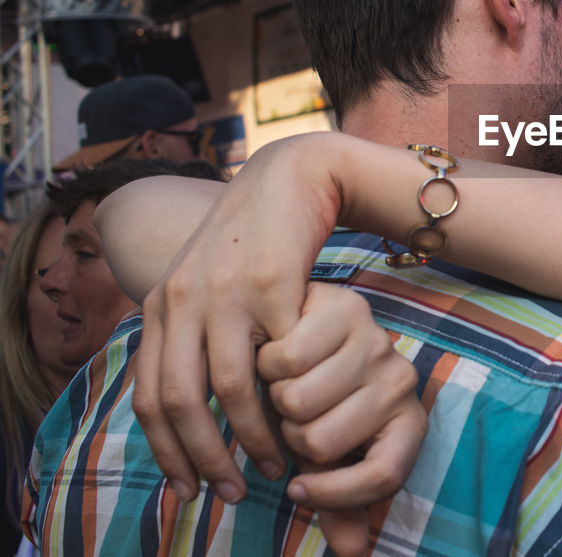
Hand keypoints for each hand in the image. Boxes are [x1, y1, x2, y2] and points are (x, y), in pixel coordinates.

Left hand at [131, 139, 341, 504]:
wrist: (290, 180)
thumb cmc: (252, 241)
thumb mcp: (205, 284)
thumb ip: (190, 333)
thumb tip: (186, 401)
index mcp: (161, 304)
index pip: (149, 395)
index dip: (166, 451)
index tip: (188, 487)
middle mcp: (183, 298)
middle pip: (181, 400)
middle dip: (205, 457)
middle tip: (231, 491)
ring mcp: (227, 291)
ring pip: (229, 386)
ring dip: (252, 437)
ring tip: (274, 464)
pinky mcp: (275, 285)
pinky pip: (278, 357)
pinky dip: (288, 398)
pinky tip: (302, 418)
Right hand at [258, 282, 427, 556]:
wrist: (313, 333)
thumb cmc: (324, 404)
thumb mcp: (333, 458)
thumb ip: (340, 504)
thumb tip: (351, 555)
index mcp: (408, 422)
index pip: (384, 475)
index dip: (335, 494)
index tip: (298, 490)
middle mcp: (402, 381)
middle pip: (321, 441)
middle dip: (293, 436)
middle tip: (294, 416)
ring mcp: (377, 342)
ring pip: (296, 401)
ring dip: (275, 399)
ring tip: (286, 385)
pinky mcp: (346, 309)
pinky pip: (283, 358)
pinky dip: (267, 363)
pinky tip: (276, 356)